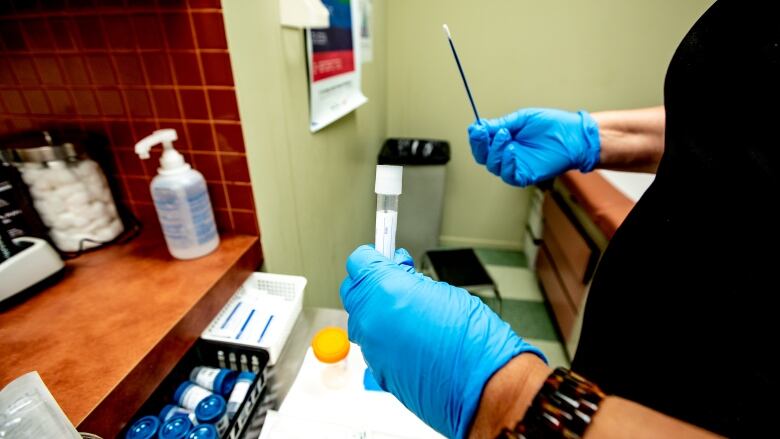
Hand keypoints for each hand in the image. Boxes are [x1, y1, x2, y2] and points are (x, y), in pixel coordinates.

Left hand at [340, 245, 544, 438]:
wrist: (482, 386)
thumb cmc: (471, 339)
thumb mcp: (441, 291)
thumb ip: (410, 280)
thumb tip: (398, 273)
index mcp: (384, 291)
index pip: (359, 261)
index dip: (375, 258)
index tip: (386, 258)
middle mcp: (370, 319)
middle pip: (353, 290)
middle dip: (372, 284)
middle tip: (400, 283)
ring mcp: (371, 348)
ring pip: (361, 320)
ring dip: (378, 313)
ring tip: (410, 315)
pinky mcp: (377, 371)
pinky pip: (372, 345)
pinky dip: (386, 339)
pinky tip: (412, 340)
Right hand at [467, 108, 600, 186]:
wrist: (574, 135)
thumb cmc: (553, 126)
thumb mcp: (522, 119)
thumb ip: (501, 124)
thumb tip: (480, 126)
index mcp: (505, 141)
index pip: (483, 144)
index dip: (477, 138)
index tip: (476, 128)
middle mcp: (508, 155)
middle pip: (484, 157)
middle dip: (481, 145)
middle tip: (486, 133)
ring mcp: (516, 166)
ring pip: (494, 166)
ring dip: (495, 151)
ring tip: (505, 136)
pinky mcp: (526, 175)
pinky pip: (509, 176)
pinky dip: (507, 164)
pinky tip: (511, 151)